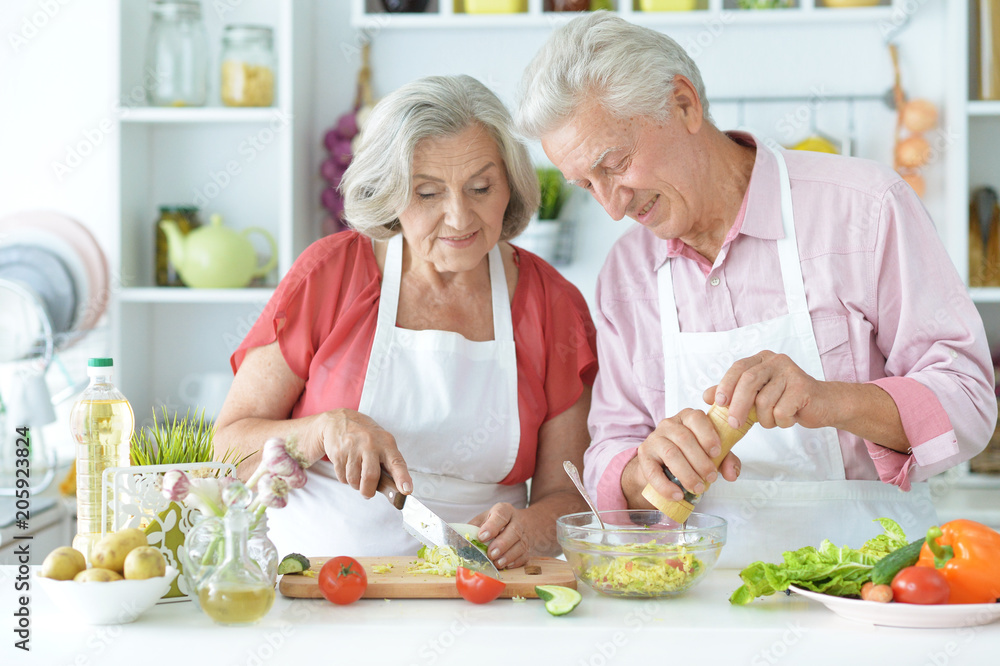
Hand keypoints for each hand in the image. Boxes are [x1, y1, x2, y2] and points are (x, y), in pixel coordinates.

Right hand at [314, 409, 411, 498]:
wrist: (340, 420)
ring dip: (356, 485)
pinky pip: (342, 477)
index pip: (397, 462)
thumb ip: (388, 462)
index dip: (402, 478)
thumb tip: (395, 488)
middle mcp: (370, 444)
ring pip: (354, 480)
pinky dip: (345, 478)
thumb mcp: (382, 442)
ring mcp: (352, 448)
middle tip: (368, 493)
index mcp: (386, 443)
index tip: (406, 490)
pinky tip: (348, 467)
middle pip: (371, 476)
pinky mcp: (338, 453)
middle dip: (368, 491)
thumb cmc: (366, 436)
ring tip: (357, 474)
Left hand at [469, 503, 528, 569]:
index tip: (482, 536)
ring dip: (509, 556)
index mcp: (504, 510)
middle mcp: (517, 521)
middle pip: (514, 531)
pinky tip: (506, 566)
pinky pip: (525, 556)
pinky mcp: (528, 548)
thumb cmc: (497, 522)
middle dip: (502, 543)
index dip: (492, 526)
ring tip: (497, 563)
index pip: (500, 515)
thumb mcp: (485, 518)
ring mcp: (525, 535)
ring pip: (521, 545)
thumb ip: (473, 527)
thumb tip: (457, 539)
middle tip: (491, 553)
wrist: (524, 523)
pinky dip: (516, 562)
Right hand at [631, 409, 740, 502]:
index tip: (717, 453)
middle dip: (700, 461)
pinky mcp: (644, 456)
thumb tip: (732, 474)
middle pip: (684, 439)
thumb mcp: (710, 453)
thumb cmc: (689, 454)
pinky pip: (653, 471)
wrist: (661, 464)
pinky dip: (666, 486)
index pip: (696, 418)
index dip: (708, 435)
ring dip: (686, 474)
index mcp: (687, 418)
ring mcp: (654, 439)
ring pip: (670, 453)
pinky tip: (677, 495)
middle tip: (711, 478)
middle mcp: (669, 424)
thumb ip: (725, 460)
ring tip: (698, 488)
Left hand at [706, 350, 833, 431]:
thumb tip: (705, 396)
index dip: (726, 385)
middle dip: (738, 405)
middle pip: (749, 382)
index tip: (718, 403)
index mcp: (761, 359)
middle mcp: (775, 361)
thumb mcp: (757, 395)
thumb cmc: (786, 400)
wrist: (823, 404)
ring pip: (764, 401)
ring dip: (765, 419)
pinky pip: (781, 411)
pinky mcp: (803, 387)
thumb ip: (732, 393)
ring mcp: (791, 372)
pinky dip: (781, 421)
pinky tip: (790, 417)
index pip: (738, 368)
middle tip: (734, 424)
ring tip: (774, 419)